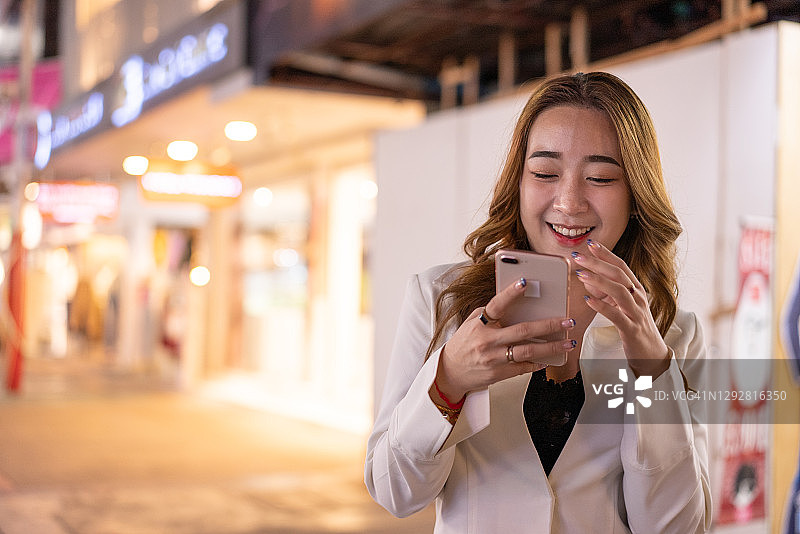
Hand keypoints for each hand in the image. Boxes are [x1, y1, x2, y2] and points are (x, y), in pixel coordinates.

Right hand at [434, 278, 576, 400]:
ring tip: (567, 343)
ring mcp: (493, 358)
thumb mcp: (472, 323)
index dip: (510, 293)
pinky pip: (523, 367)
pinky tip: (549, 358)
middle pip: (522, 331)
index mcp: (479, 324)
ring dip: (551, 347)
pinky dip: (538, 363)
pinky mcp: (498, 373)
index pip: (497, 305)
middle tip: (567, 321)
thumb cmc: (464, 344)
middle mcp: (487, 340)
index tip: (524, 282)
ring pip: (528, 352)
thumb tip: (517, 303)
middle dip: (549, 325)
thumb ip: (491, 314)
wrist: (450, 372)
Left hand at [572, 239, 669, 377]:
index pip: (621, 266)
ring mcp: (636, 313)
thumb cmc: (634, 326)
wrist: (652, 354)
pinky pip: (616, 315)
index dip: (606, 254)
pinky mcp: (631, 329)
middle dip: (598, 263)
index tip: (590, 243)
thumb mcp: (621, 305)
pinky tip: (587, 300)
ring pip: (619, 292)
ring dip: (598, 281)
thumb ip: (606, 292)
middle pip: (619, 275)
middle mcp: (638, 298)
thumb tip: (588, 280)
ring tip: (580, 274)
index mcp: (637, 289)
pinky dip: (601, 306)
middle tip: (578, 256)